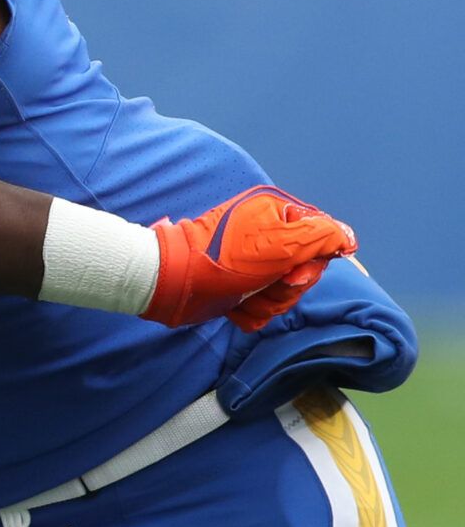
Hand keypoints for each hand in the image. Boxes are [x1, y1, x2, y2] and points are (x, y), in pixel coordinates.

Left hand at [144, 185, 356, 331]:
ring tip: (244, 295)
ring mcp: (252, 264)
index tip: (294, 272)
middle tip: (266, 284)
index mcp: (276, 214)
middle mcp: (266, 236)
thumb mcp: (282, 243)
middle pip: (304, 272)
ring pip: (285, 294)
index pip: (320, 241)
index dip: (312, 264)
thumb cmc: (226, 259)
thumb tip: (349, 239)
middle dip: (286, 288)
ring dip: (267, 302)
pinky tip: (234, 306)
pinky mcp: (239, 287)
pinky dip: (250, 311)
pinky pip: (263, 307)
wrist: (177, 283)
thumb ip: (321, 236)